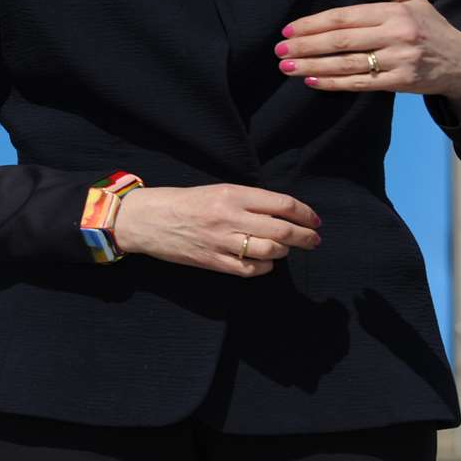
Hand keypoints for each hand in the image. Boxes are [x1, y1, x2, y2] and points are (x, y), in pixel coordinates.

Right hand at [111, 184, 319, 276]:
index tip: (314, 220)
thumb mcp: (216, 190)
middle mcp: (230, 217)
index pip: (282, 204)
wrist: (146, 219)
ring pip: (270, 250)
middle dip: (305, 236)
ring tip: (286, 248)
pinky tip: (266, 263)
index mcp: (232, 194)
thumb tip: (281, 212)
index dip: (305, 213)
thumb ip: (247, 200)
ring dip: (284, 251)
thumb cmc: (182, 202)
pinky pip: (250, 269)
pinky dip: (265, 267)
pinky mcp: (213, 261)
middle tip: (314, 240)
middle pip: (282, 229)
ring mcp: (221, 241)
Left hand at [277, 0, 460, 116]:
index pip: (346, 17)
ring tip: (287, 67)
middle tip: (279, 50)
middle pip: (342, 41)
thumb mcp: (416, 0)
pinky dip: (333, 84)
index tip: (289, 29)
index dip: (315, 23)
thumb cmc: (431, 28)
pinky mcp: (401, 82)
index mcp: (394, 12)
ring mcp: (399, 60)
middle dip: (307, 45)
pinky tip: (311, 80)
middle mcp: (396, 34)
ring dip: (313, 66)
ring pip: (347, 64)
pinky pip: (361, 84)